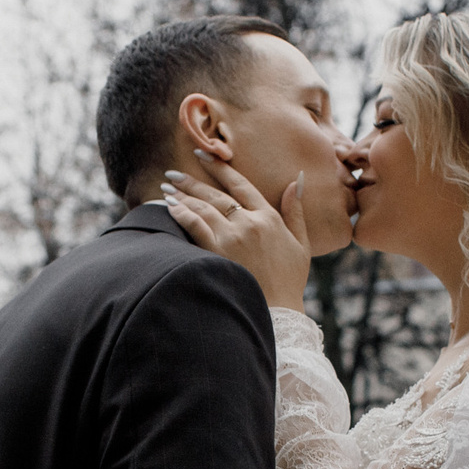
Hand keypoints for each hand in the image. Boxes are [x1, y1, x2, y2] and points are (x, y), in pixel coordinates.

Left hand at [160, 150, 311, 309]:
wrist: (278, 313)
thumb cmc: (290, 282)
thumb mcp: (301, 244)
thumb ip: (295, 210)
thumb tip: (295, 180)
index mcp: (269, 217)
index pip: (240, 184)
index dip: (220, 168)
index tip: (204, 155)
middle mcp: (249, 223)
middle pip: (216, 194)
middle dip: (192, 181)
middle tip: (174, 172)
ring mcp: (232, 237)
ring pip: (202, 207)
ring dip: (182, 195)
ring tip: (167, 188)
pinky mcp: (216, 252)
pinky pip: (194, 225)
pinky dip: (181, 213)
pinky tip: (169, 206)